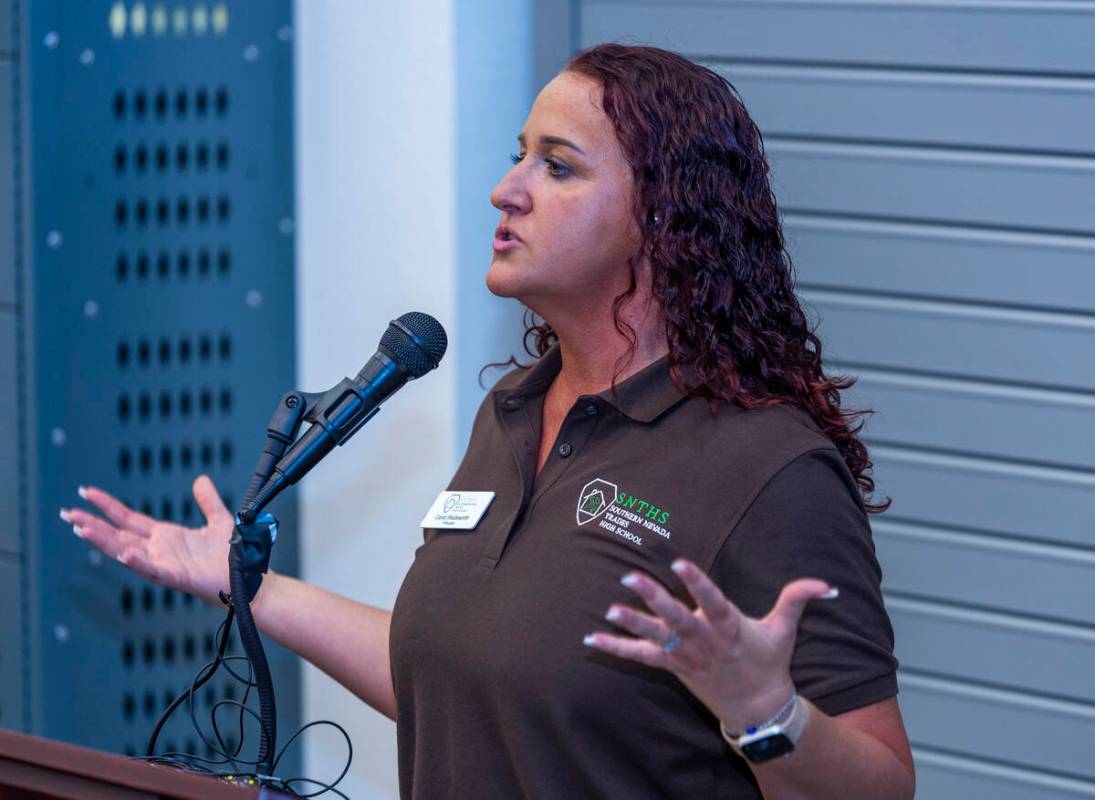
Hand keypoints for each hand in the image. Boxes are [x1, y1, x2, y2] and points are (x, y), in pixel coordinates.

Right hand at [60, 474, 235, 604]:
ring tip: (82, 529)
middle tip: (67, 513)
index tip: (86, 493)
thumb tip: (200, 480)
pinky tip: (124, 553)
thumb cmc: (233, 555)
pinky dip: (138, 563)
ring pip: (127, 552)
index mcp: (165, 537)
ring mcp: (165, 564)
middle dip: (92, 525)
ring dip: (105, 542)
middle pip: (118, 535)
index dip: (107, 506)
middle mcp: (159, 550)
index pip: (128, 519)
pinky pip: (153, 571)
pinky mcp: (178, 577)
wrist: (249, 578)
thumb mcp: (218, 520)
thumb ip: (208, 502)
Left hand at [583, 558, 835, 731]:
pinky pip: (640, 657)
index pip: (711, 600)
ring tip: (609, 609)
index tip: (680, 562)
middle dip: (653, 598)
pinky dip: (616, 647)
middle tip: (629, 578)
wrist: (757, 708)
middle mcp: (704, 640)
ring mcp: (686, 655)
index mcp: (729, 626)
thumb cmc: (768, 662)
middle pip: (676, 618)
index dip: (696, 582)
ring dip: (632, 622)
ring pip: (656, 637)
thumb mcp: (784, 629)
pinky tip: (592, 637)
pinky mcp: (673, 667)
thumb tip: (827, 584)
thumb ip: (798, 598)